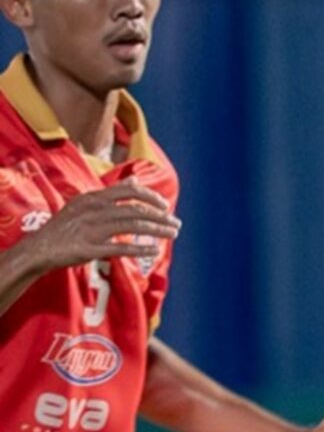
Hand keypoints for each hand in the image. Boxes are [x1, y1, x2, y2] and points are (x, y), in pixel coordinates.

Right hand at [15, 182, 177, 272]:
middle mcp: (93, 210)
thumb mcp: (84, 203)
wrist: (39, 248)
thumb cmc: (65, 226)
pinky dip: (140, 249)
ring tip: (172, 234)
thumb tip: (135, 180)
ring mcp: (91, 229)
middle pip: (135, 210)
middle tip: (176, 223)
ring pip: (132, 227)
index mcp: (92, 198)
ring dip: (157, 230)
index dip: (151, 197)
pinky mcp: (89, 248)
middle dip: (160, 217)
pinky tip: (155, 251)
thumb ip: (111, 193)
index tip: (165, 205)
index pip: (129, 191)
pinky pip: (121, 247)